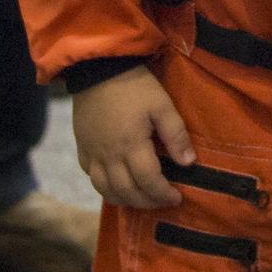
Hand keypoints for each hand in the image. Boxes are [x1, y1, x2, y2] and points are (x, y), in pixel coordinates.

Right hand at [73, 65, 195, 207]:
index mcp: (131, 146)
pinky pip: (91, 177)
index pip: (148, 181)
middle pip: (126, 191)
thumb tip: (188, 163)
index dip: (163, 194)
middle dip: (147, 202)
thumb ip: (175, 135)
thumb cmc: (134, 86)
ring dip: (125, 200)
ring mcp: (92, 154)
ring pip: (105, 190)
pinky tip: (117, 185)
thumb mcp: (162, 105)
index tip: (177, 198)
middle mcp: (109, 156)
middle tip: (162, 201)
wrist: (98, 69)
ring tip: (142, 199)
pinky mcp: (82, 148)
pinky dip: (105, 188)